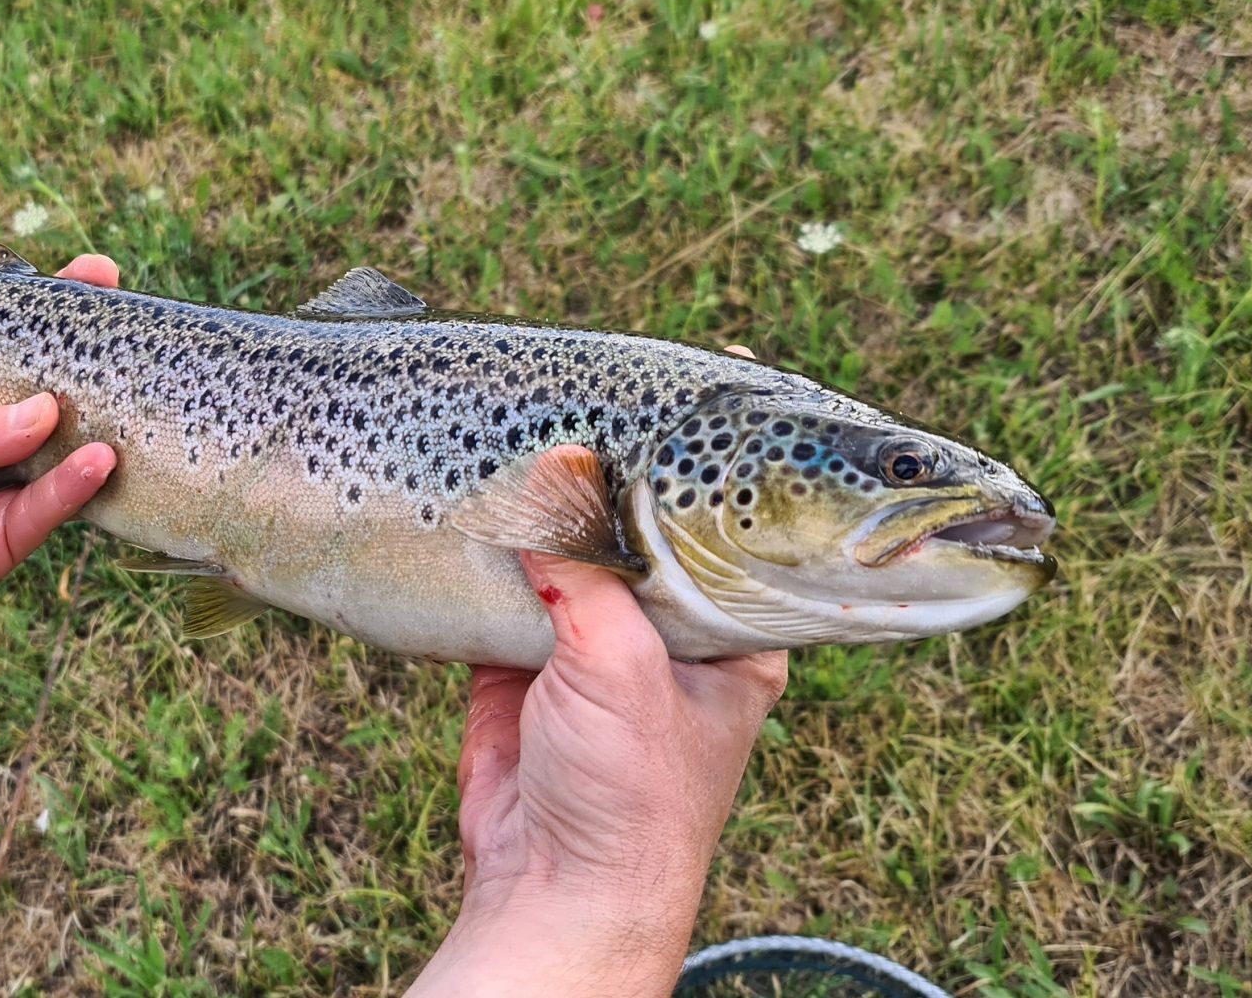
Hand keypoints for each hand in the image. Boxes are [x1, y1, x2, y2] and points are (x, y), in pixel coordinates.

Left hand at [0, 254, 122, 668]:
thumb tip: (42, 413)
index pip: (6, 343)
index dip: (50, 312)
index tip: (98, 277)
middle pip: (49, 397)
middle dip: (92, 366)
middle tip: (135, 336)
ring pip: (60, 455)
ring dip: (95, 430)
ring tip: (128, 404)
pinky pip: (46, 510)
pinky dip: (74, 486)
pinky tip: (98, 461)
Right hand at [410, 347, 785, 997]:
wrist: (552, 888)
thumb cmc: (630, 797)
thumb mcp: (623, 667)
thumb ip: (585, 567)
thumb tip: (547, 477)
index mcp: (742, 622)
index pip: (769, 508)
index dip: (759, 439)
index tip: (736, 361)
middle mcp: (679, 618)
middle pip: (662, 508)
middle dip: (632, 452)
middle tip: (608, 382)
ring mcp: (605, 634)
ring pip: (585, 537)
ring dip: (558, 492)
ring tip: (536, 423)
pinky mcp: (534, 650)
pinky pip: (518, 574)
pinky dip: (497, 537)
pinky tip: (482, 492)